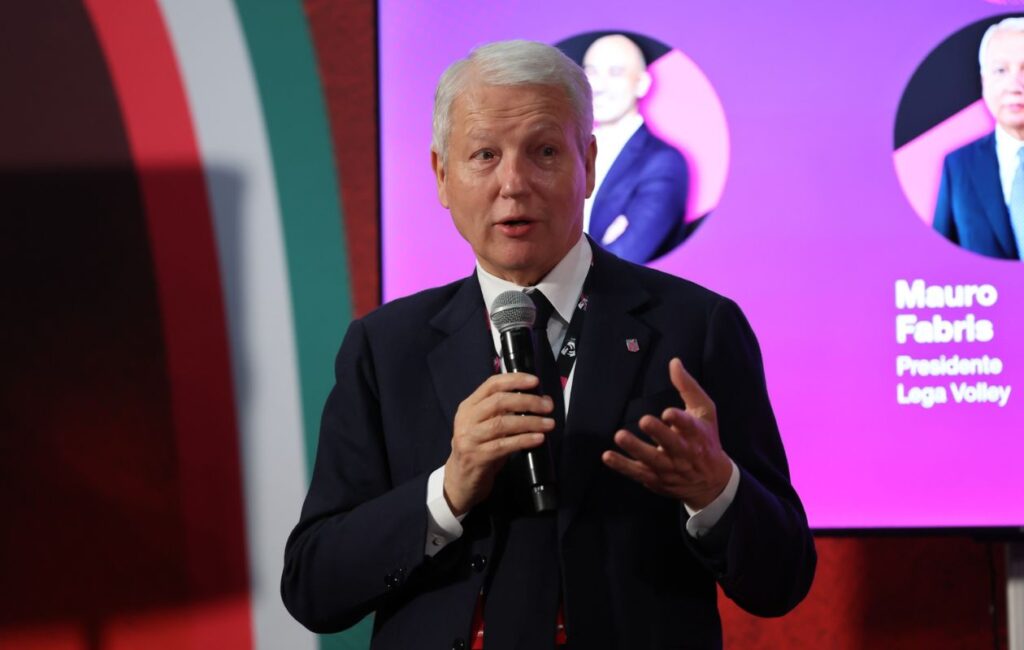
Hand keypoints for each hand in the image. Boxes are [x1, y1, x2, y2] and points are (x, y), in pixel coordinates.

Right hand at [443, 372, 554, 515]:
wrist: (459, 480)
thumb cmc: (478, 449)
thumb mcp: (484, 425)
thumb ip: (502, 412)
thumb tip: (537, 401)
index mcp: (468, 406)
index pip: (491, 384)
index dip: (514, 380)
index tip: (535, 381)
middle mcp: (466, 420)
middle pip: (499, 402)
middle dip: (527, 401)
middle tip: (548, 406)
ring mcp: (469, 439)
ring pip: (502, 424)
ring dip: (530, 422)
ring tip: (549, 424)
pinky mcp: (476, 457)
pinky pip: (504, 445)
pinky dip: (524, 440)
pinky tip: (538, 439)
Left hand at [602, 358, 731, 508]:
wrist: (712, 481)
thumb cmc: (706, 439)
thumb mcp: (705, 411)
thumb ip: (688, 386)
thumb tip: (674, 362)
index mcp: (697, 434)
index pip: (690, 426)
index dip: (679, 420)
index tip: (668, 412)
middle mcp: (684, 452)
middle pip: (672, 443)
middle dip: (659, 433)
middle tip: (645, 421)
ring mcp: (669, 467)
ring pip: (652, 460)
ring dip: (635, 448)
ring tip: (620, 435)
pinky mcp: (655, 478)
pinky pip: (637, 472)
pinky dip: (622, 466)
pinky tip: (607, 456)